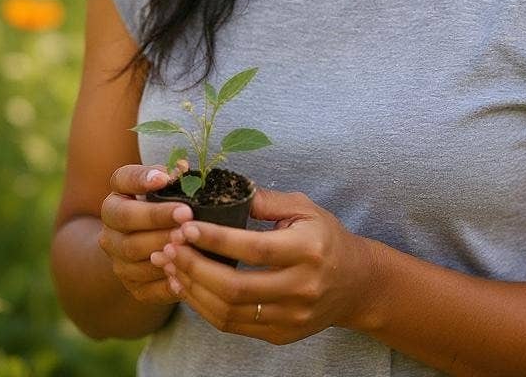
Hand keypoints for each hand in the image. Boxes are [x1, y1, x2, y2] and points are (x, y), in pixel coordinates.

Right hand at [98, 162, 193, 305]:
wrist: (142, 251)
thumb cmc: (164, 211)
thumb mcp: (164, 189)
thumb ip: (171, 176)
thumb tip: (183, 168)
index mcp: (117, 198)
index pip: (123, 181)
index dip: (142, 179)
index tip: (165, 178)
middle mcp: (110, 229)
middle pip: (127, 221)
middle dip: (158, 217)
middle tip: (186, 214)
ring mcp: (118, 259)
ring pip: (134, 255)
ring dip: (162, 248)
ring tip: (187, 242)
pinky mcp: (132, 286)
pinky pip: (145, 287)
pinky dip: (165, 282)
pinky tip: (185, 275)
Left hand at [152, 187, 374, 344]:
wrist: (356, 283)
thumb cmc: (325, 237)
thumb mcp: (304, 209)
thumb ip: (266, 201)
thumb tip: (225, 191)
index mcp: (308, 250)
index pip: (254, 248)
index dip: (216, 239)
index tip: (185, 226)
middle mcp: (301, 288)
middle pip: (235, 286)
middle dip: (195, 267)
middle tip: (168, 247)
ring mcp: (291, 317)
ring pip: (229, 311)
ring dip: (193, 289)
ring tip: (170, 266)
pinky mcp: (281, 335)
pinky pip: (233, 326)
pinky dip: (205, 307)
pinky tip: (189, 286)